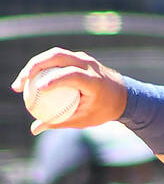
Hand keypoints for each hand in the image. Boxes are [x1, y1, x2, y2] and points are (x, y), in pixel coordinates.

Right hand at [11, 47, 127, 134]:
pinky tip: (30, 78)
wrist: (123, 95)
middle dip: (35, 66)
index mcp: (94, 81)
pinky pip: (57, 58)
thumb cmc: (103, 110)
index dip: (55, 79)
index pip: (73, 75)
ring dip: (35, 64)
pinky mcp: (78, 57)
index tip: (38, 88)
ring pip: (55, 54)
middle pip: (58, 57)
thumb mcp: (84, 120)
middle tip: (21, 83)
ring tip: (21, 81)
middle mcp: (89, 65)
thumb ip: (59, 122)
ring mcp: (84, 58)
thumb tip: (35, 129)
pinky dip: (43, 66)